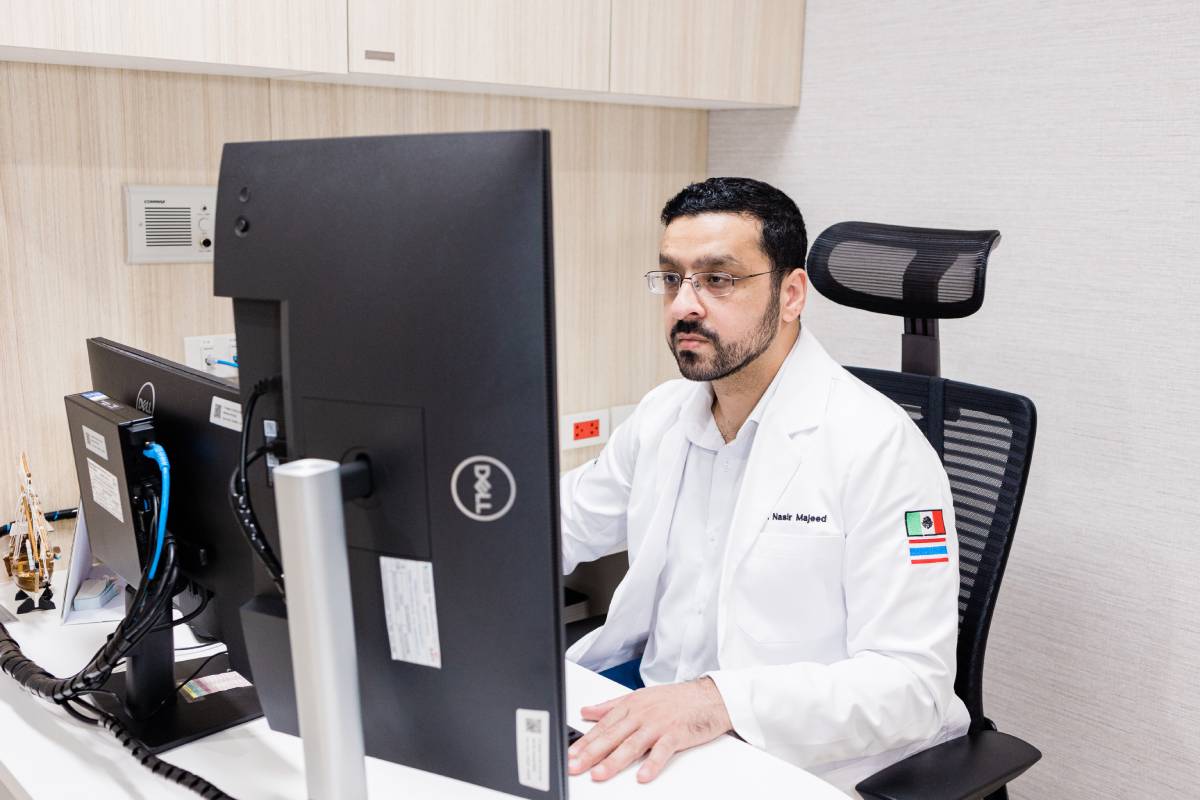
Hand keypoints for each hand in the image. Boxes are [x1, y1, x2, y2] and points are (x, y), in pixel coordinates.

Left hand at [567, 677, 732, 782]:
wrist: (709, 697)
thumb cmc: (675, 699)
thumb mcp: (640, 697)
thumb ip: (611, 706)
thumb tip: (588, 711)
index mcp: (631, 706)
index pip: (603, 726)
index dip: (585, 741)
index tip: (571, 754)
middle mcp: (642, 714)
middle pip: (613, 736)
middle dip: (592, 753)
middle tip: (576, 766)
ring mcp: (659, 724)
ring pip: (632, 744)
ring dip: (615, 760)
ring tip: (600, 774)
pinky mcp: (676, 734)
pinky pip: (662, 750)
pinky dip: (652, 764)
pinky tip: (642, 776)